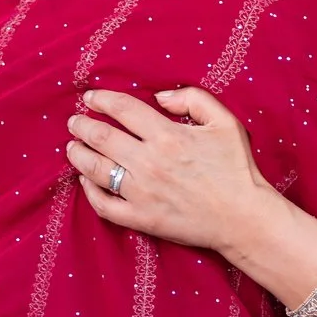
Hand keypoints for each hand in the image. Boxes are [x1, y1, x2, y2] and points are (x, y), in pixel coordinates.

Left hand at [66, 87, 271, 252]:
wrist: (244, 219)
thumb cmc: (237, 169)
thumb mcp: (225, 122)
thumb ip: (193, 100)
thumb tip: (160, 97)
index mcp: (168, 136)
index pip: (122, 109)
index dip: (101, 99)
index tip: (90, 97)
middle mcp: (149, 162)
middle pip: (102, 138)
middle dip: (82, 126)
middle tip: (74, 121)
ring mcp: (142, 193)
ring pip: (96, 170)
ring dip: (78, 155)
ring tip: (72, 147)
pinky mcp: (141, 219)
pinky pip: (105, 205)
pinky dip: (89, 191)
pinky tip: (85, 181)